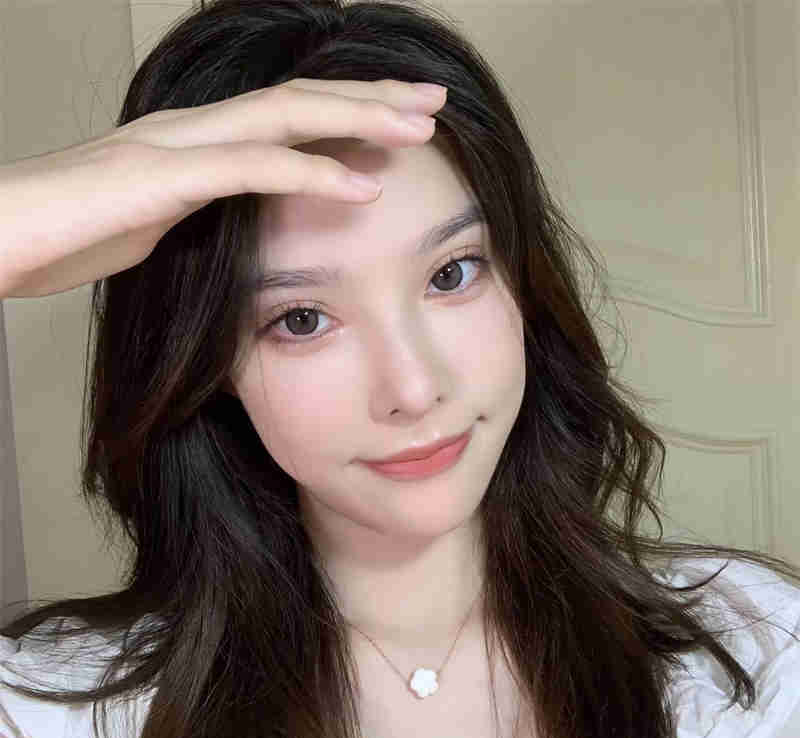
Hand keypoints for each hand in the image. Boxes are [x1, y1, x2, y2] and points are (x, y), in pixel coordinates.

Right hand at [0, 78, 445, 298]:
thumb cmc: (64, 234)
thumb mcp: (149, 221)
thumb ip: (195, 210)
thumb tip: (229, 219)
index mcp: (195, 142)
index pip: (286, 115)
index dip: (349, 111)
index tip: (402, 120)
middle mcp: (192, 130)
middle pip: (299, 99)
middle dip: (372, 96)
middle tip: (434, 98)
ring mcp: (176, 148)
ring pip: (285, 117)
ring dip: (358, 119)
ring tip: (420, 126)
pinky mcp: (160, 179)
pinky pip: (249, 169)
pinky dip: (311, 175)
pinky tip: (363, 185)